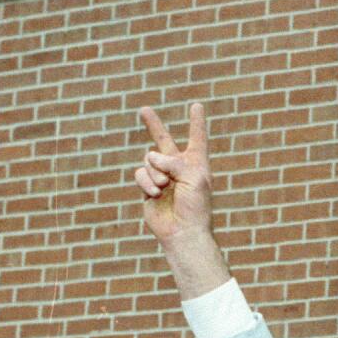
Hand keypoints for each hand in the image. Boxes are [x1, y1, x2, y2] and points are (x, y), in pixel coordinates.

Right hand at [136, 103, 212, 241]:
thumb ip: (173, 161)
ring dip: (155, 172)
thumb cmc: (195, 206)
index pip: (197, 138)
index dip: (196, 122)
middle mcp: (178, 168)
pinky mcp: (148, 188)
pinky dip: (147, 182)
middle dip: (153, 125)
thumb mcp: (193, 177)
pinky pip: (141, 174)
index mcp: (196, 163)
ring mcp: (162, 177)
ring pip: (149, 160)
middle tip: (144, 109)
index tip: (196, 106)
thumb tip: (151, 158)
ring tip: (165, 187)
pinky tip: (155, 194)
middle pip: (164, 141)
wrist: (182, 231)